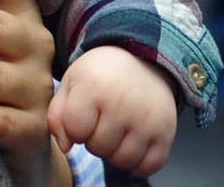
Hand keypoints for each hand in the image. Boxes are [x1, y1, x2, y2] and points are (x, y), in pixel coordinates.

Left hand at [47, 46, 177, 176]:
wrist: (142, 58)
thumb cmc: (101, 74)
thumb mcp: (71, 83)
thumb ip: (57, 115)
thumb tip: (65, 147)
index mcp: (93, 87)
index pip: (76, 131)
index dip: (76, 128)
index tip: (84, 114)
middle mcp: (122, 104)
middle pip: (98, 148)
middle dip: (95, 139)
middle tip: (102, 120)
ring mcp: (146, 119)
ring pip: (122, 161)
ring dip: (116, 152)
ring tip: (117, 131)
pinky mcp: (166, 131)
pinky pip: (149, 166)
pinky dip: (139, 162)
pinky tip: (134, 142)